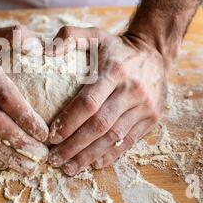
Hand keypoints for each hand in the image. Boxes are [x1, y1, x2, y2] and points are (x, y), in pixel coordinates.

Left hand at [47, 26, 169, 175]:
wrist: (154, 53)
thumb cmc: (116, 48)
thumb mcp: (95, 35)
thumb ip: (70, 37)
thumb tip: (47, 51)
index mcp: (114, 71)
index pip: (88, 102)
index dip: (69, 121)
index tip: (51, 135)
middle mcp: (131, 90)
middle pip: (100, 125)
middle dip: (74, 145)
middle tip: (54, 159)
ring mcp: (144, 106)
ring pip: (113, 137)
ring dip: (89, 155)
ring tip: (69, 168)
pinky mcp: (151, 118)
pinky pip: (129, 141)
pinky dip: (110, 155)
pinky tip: (93, 164)